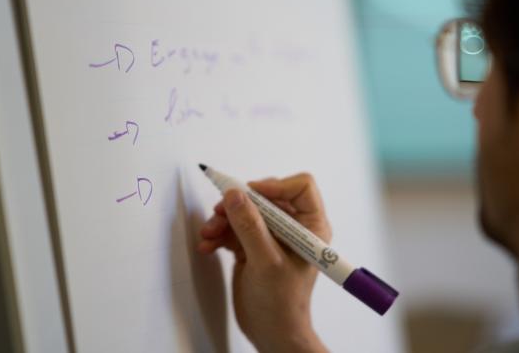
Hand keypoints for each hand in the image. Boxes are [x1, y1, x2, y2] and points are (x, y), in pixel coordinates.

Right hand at [197, 173, 330, 352]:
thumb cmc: (282, 303)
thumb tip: (235, 195)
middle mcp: (293, 227)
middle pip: (266, 196)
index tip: (249, 193)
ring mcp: (272, 236)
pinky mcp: (253, 246)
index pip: (301, 187)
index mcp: (311, 226)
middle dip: (240, 205)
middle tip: (218, 212)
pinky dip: (220, 234)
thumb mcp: (266, 262)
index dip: (275, 185)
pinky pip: (234, 228)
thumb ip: (250, 227)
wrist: (271, 333)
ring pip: (246, 211)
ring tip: (208, 234)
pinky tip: (208, 246)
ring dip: (224, 220)